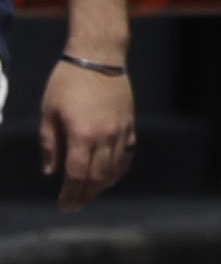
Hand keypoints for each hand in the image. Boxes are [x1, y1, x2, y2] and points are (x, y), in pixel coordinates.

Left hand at [33, 58, 133, 208]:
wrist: (98, 58)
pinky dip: (119, 169)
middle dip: (85, 194)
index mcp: (81, 134)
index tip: (63, 205)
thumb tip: (50, 170)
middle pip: (97, 176)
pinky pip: (128, 154)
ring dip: (101, 185)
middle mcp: (105, 136)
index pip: (77, 174)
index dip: (70, 193)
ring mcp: (121, 131)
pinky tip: (110, 177)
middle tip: (74, 205)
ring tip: (89, 194)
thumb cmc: (66, 83)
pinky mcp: (130, 124)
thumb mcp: (48, 112)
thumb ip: (50, 144)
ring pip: (114, 168)